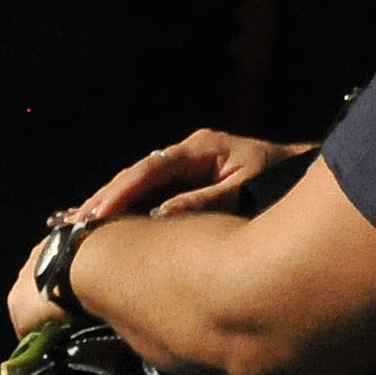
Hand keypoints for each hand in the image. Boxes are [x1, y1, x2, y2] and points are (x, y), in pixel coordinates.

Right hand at [79, 130, 311, 221]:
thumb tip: (162, 217)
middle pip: (137, 174)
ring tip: (77, 225)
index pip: (151, 169)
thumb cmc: (277, 180)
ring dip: (109, 204)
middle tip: (74, 224)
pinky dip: (126, 207)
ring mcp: (185, 165)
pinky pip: (150, 193)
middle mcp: (187, 153)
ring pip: (138, 184)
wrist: (300, 174)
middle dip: (105, 199)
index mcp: (199, 149)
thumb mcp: (244, 187)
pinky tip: (102, 222)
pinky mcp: (186, 181)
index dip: (122, 192)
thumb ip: (205, 200)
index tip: (99, 215)